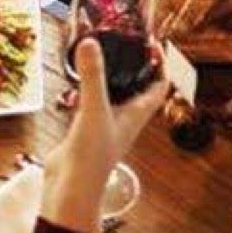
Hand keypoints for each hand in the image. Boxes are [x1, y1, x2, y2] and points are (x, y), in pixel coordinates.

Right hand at [39, 37, 170, 232]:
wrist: (71, 189)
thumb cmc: (92, 157)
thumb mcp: (94, 110)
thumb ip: (92, 77)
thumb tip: (90, 43)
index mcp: (137, 115)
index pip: (159, 86)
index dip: (160, 64)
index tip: (154, 44)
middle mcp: (125, 119)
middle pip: (139, 89)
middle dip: (137, 67)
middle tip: (127, 45)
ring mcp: (106, 125)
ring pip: (115, 96)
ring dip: (113, 78)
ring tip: (104, 56)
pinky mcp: (86, 130)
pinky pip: (93, 104)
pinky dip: (89, 90)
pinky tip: (77, 82)